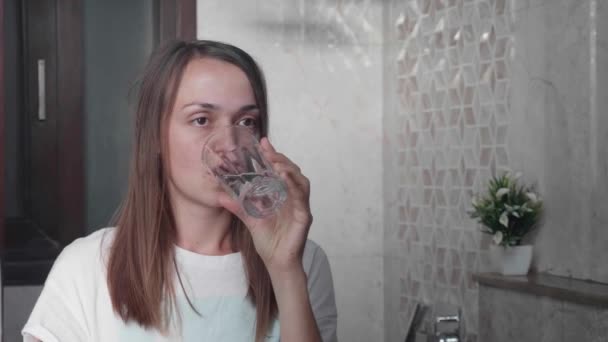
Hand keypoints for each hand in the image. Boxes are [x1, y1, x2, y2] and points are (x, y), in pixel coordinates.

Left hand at [218, 138, 312, 273]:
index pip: (279, 171)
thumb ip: (239, 207)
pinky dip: (295, 186)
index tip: (263, 142)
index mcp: (282, 196)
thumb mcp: (250, 220)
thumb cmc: (269, 243)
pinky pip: (302, 198)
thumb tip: (220, 196)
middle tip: (267, 149)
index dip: (273, 156)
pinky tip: (285, 179)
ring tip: (276, 162)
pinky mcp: (304, 217)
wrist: (277, 263)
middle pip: (292, 171)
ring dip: (289, 169)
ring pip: (301, 181)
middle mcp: (293, 198)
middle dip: (281, 158)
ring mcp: (301, 207)